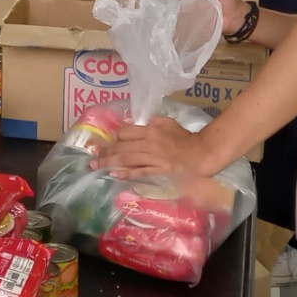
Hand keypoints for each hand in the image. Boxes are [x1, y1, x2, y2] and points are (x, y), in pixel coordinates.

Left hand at [91, 117, 218, 177]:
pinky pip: (138, 172)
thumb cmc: (184, 138)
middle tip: (96, 155)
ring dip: (109, 162)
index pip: (126, 132)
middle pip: (122, 146)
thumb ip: (151, 122)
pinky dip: (125, 173)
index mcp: (151, 130)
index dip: (117, 136)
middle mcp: (149, 144)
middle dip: (107, 151)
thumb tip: (132, 125)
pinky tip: (113, 174)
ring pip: (126, 159)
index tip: (114, 141)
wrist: (200, 154)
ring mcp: (153, 158)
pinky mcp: (157, 171)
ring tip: (96, 164)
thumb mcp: (167, 123)